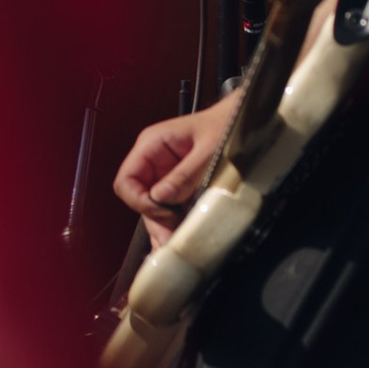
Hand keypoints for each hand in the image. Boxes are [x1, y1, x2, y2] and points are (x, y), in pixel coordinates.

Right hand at [115, 87, 237, 243]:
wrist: (241, 122)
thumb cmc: (224, 127)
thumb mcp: (208, 152)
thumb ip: (184, 175)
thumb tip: (160, 198)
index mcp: (152, 145)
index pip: (127, 180)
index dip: (141, 201)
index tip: (166, 213)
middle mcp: (153, 160)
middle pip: (139, 199)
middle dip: (154, 221)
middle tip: (172, 241)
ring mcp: (164, 174)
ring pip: (153, 207)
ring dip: (163, 227)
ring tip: (175, 245)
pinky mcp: (178, 185)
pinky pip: (168, 207)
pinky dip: (172, 224)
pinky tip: (176, 239)